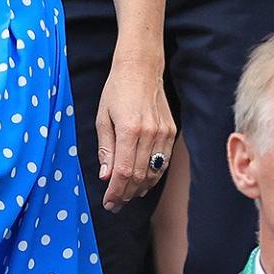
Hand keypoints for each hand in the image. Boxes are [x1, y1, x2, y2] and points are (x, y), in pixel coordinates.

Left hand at [96, 59, 174, 211]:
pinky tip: (143, 180)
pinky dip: (153, 175)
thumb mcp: (103, 118)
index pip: (123, 172)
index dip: (116, 192)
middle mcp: (149, 133)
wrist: (141, 69)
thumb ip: (105, 149)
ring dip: (140, 188)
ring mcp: (163, 133)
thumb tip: (106, 177)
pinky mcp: (171, 132)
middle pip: (139, 176)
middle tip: (115, 203)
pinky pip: (163, 162)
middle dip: (126, 194)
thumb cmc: (117, 91)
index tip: (109, 203)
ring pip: (154, 172)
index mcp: (129, 129)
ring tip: (127, 194)